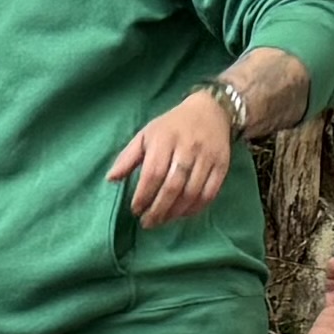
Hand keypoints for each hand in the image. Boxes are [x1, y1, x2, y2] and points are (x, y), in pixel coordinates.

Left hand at [102, 84, 242, 230]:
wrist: (210, 111)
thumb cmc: (171, 126)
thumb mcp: (146, 135)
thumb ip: (127, 157)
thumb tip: (110, 179)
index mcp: (164, 140)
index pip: (153, 173)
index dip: (144, 195)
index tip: (136, 210)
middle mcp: (187, 148)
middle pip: (173, 186)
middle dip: (158, 209)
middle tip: (148, 222)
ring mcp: (207, 157)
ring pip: (192, 192)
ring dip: (175, 212)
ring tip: (163, 220)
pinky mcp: (222, 165)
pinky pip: (210, 192)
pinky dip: (196, 207)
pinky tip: (183, 214)